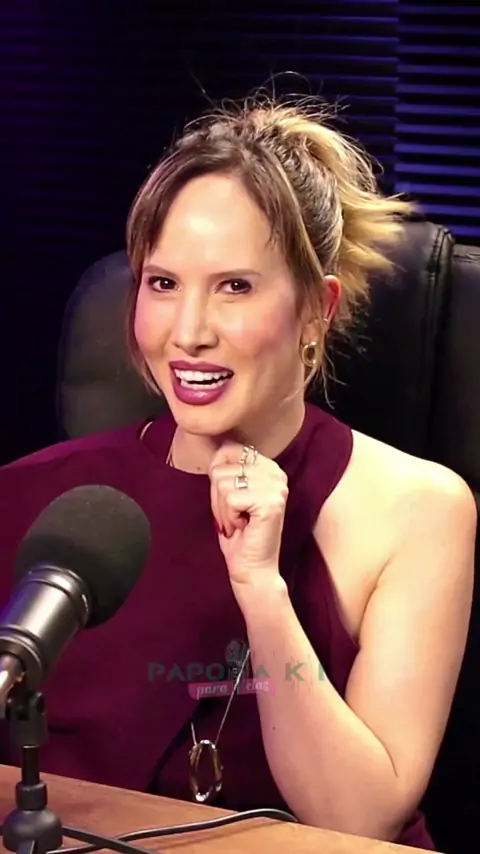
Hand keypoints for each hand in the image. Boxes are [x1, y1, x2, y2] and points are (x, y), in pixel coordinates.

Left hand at [209, 441, 288, 595]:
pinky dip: (228, 517)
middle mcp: (276, 472)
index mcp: (268, 466)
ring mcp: (276, 486)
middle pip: (221, 467)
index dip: (217, 477)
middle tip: (234, 516)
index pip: (228, 449)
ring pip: (222, 483)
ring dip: (222, 509)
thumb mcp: (229, 494)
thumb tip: (215, 449)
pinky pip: (230, 499)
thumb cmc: (238, 534)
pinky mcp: (271, 502)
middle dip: (217, 497)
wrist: (251, 569)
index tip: (230, 501)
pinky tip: (242, 527)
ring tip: (238, 522)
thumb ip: (227, 469)